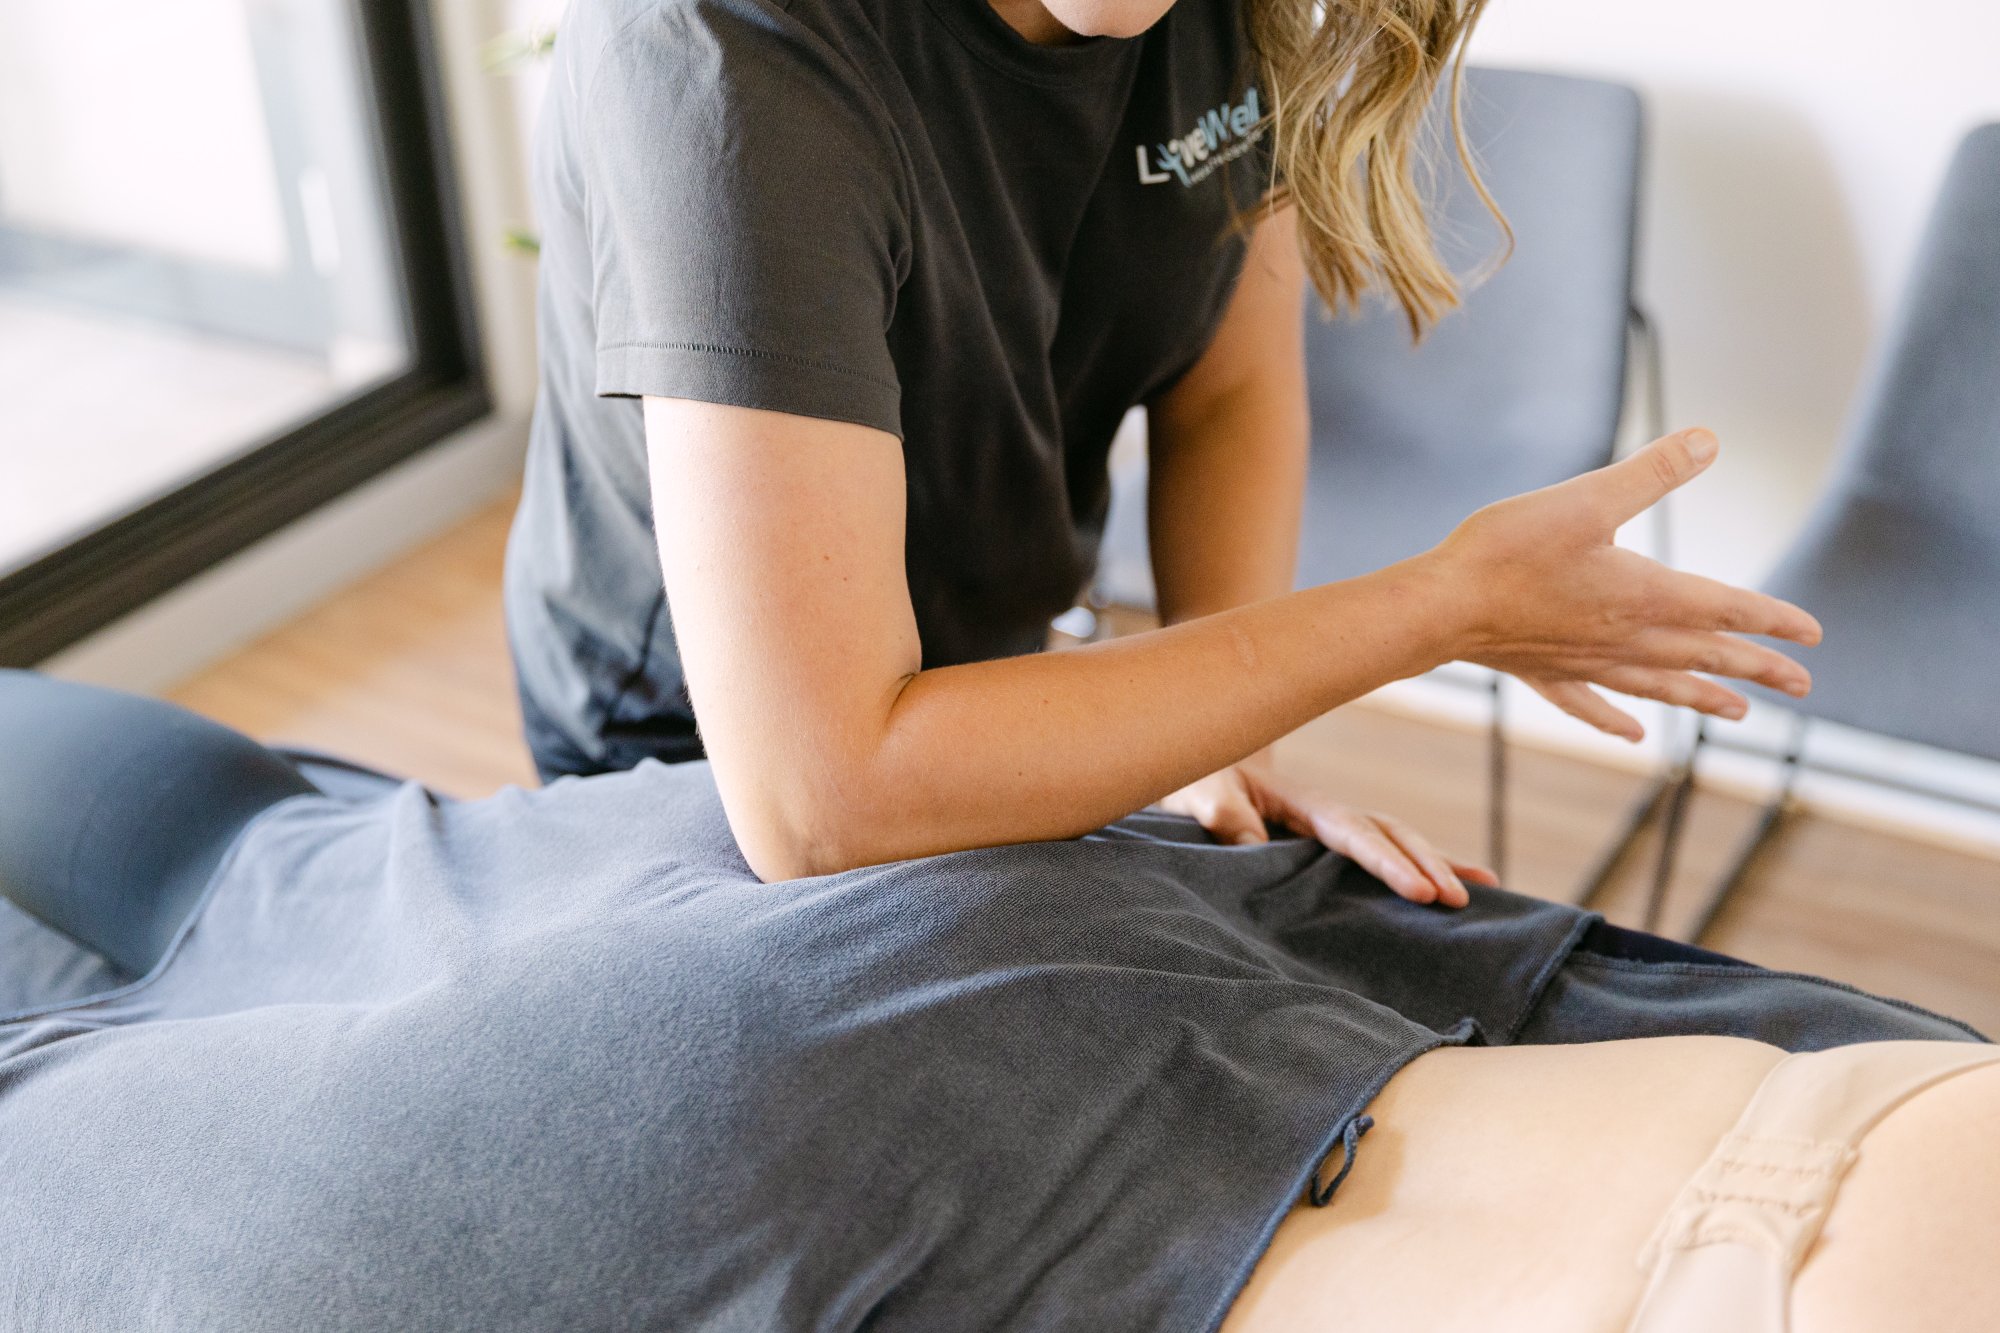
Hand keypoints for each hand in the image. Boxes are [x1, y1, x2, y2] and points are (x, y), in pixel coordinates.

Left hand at [1160, 754, 1496, 906]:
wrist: (1195, 778)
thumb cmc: (1196, 783)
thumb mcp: (1198, 793)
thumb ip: (1219, 812)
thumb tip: (1247, 838)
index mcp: (1302, 803)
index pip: (1354, 833)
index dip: (1388, 861)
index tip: (1421, 891)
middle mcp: (1328, 814)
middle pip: (1390, 834)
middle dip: (1427, 864)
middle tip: (1460, 900)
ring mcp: (1333, 828)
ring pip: (1396, 841)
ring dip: (1437, 864)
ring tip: (1483, 893)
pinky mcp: (1329, 846)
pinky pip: (1379, 855)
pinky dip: (1418, 868)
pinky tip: (1454, 887)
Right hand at [1419, 427, 1822, 741]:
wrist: (1441, 607)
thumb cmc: (1509, 550)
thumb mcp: (1587, 498)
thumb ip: (1651, 472)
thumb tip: (1709, 440)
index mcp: (1646, 596)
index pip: (1728, 609)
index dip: (1774, 619)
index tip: (1813, 634)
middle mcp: (1626, 639)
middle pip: (1706, 656)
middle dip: (1758, 668)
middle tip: (1802, 684)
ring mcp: (1587, 663)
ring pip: (1661, 685)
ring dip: (1704, 697)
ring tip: (1739, 713)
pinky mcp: (1547, 673)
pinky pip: (1592, 706)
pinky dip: (1616, 720)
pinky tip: (1632, 735)